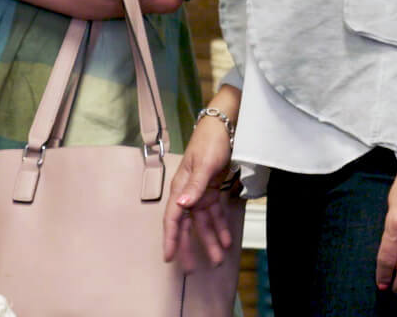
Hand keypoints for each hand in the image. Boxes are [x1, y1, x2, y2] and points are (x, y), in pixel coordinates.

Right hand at [162, 96, 241, 271]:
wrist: (224, 127)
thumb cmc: (209, 142)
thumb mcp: (203, 164)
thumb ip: (194, 186)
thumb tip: (181, 206)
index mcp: (181, 187)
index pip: (173, 218)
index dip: (171, 238)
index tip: (169, 257)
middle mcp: (188, 193)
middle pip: (187, 225)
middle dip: (190, 247)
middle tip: (192, 270)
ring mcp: (201, 193)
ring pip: (204, 224)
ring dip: (210, 241)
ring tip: (217, 260)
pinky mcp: (214, 191)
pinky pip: (216, 215)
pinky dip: (221, 228)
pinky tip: (227, 240)